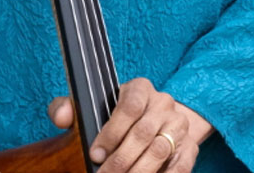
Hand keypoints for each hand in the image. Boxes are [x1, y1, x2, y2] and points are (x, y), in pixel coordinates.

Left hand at [49, 79, 205, 172]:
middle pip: (143, 133)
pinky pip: (181, 166)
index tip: (95, 154)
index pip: (130, 107)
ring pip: (160, 150)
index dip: (111, 133)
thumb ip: (68, 109)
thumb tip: (63, 117)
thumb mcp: (90, 107)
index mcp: (140, 88)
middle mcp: (163, 103)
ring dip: (138, 171)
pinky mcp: (190, 147)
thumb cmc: (115, 117)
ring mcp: (179, 124)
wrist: (154, 122)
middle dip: (120, 160)